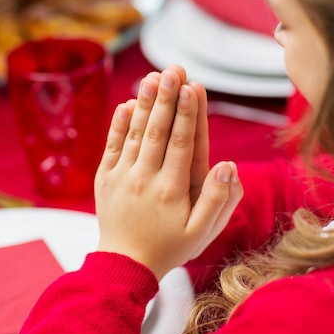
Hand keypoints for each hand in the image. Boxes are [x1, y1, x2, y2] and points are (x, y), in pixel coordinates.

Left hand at [94, 66, 242, 279]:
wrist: (124, 264)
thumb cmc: (169, 247)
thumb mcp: (201, 233)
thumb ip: (217, 200)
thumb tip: (228, 166)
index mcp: (171, 190)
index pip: (181, 144)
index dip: (187, 114)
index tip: (192, 86)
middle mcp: (145, 179)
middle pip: (158, 132)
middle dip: (166, 98)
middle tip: (173, 69)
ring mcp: (122, 177)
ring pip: (135, 134)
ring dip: (144, 104)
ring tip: (152, 76)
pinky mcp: (105, 179)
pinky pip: (112, 147)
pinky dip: (118, 125)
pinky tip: (126, 104)